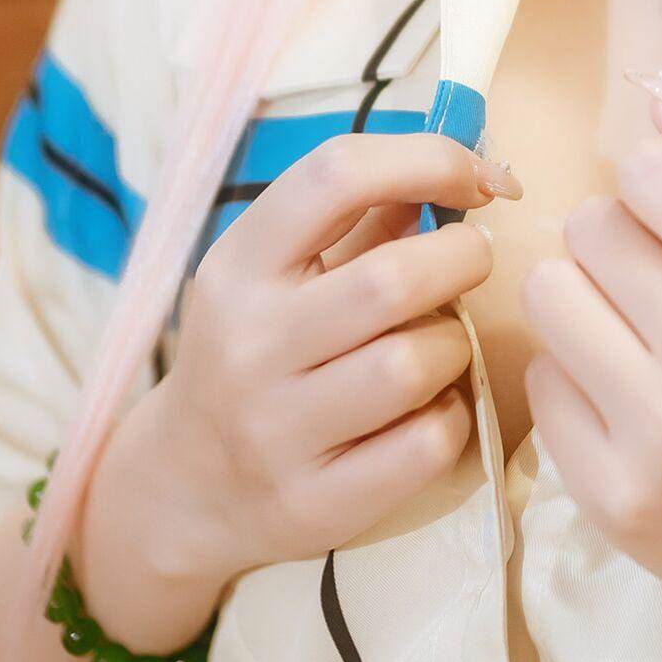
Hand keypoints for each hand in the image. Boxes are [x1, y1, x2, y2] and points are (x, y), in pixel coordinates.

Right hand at [139, 128, 505, 587]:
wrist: (182, 486)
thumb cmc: (255, 355)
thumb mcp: (276, 276)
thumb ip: (360, 220)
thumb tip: (462, 166)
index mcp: (238, 266)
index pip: (335, 175)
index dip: (428, 159)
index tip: (480, 179)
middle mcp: (248, 345)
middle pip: (393, 280)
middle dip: (464, 259)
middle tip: (471, 263)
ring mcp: (276, 431)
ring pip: (416, 365)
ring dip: (455, 345)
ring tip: (441, 344)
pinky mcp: (314, 502)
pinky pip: (427, 444)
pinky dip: (452, 417)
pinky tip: (431, 409)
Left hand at [521, 88, 661, 644]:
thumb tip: (657, 110)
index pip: (652, 168)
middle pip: (591, 225)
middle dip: (623, 238)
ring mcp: (657, 438)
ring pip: (548, 294)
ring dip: (586, 298)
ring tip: (637, 331)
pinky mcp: (608, 496)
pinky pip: (539, 380)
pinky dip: (576, 378)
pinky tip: (628, 398)